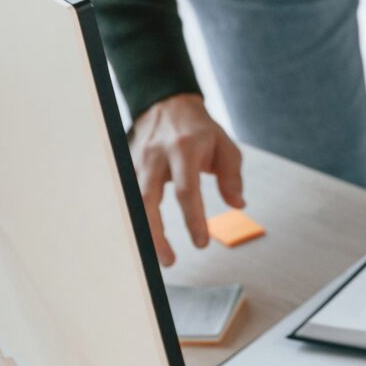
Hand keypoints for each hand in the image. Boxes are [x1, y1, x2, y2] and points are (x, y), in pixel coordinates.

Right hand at [131, 93, 243, 267]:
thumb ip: (232, 176)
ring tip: (159, 255)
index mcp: (184, 149)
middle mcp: (156, 155)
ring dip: (144, 232)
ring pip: (133, 203)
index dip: (193, 220)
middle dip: (157, 235)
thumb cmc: (201, 130)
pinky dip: (135, 219)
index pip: (187, 191)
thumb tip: (238, 205)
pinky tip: (144, 237)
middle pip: (149, 201)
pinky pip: (128, 199)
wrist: (168, 104)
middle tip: (170, 261)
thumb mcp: (225, 146)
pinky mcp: (127, 166)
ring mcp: (137, 161)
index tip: (202, 243)